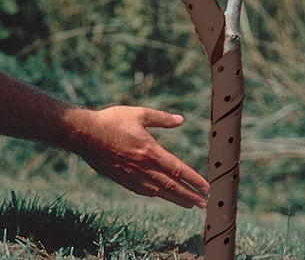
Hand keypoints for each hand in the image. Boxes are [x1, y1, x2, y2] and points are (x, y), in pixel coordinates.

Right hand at [76, 106, 208, 208]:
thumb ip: (161, 118)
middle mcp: (143, 168)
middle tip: (203, 204)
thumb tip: (180, 120)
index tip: (206, 187)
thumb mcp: (139, 114)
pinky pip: (143, 191)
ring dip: (176, 199)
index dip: (193, 180)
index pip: (177, 169)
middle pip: (171, 186)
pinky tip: (161, 195)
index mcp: (150, 151)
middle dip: (189, 195)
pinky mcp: (121, 179)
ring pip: (159, 191)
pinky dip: (156, 194)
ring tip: (189, 204)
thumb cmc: (112, 121)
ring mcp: (131, 176)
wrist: (84, 134)